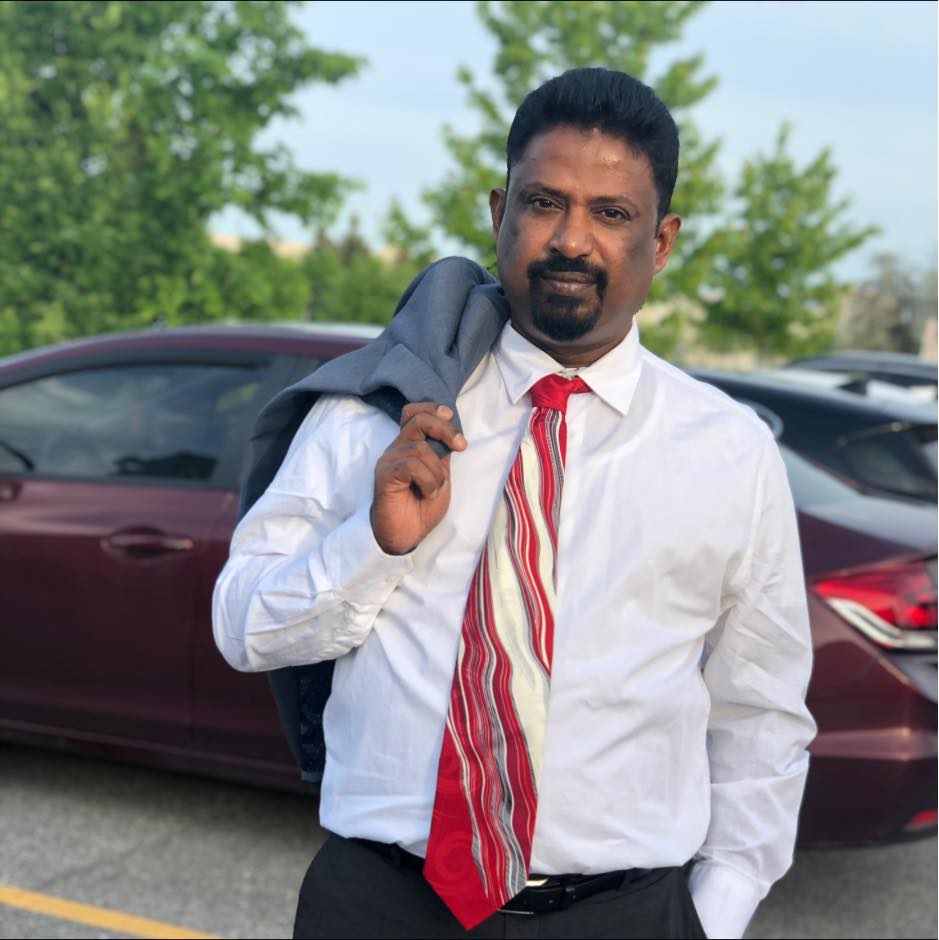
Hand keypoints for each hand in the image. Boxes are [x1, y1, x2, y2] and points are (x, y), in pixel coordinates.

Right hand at [371, 402, 467, 554]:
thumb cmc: (422, 508)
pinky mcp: (384, 475)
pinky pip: (412, 466)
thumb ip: (441, 454)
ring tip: (434, 490)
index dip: (430, 408)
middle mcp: (397, 449)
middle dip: (444, 430)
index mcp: (409, 446)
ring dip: (436, 472)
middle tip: (461, 446)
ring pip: (420, 448)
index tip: (450, 415)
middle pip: (418, 421)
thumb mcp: (440, 476)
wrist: (407, 535)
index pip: (412, 413)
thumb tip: (453, 434)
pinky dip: (427, 481)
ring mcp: (389, 461)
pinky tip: (426, 494)